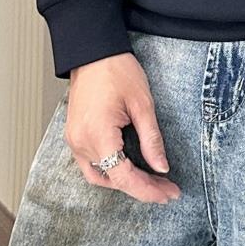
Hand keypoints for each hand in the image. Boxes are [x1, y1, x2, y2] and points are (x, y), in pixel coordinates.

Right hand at [66, 52, 180, 203]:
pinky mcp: (75, 135)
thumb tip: (161, 167)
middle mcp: (81, 142)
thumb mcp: (143, 105)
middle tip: (168, 188)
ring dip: (126, 181)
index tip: (169, 193)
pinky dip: (111, 170)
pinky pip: (91, 164)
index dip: (148, 190)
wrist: (93, 52)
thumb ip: (152, 140)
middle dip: (142, 188)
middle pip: (112, 179)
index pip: (124, 177)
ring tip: (152, 181)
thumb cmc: (116, 70)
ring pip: (100, 175)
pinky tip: (130, 168)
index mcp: (98, 134)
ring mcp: (74, 139)